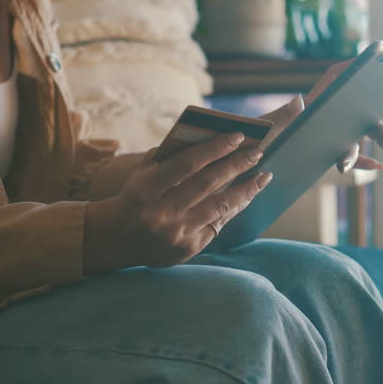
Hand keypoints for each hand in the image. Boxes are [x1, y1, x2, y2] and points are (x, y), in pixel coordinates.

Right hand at [82, 133, 272, 269]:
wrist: (118, 238)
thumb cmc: (137, 195)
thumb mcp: (143, 173)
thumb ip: (170, 156)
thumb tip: (210, 137)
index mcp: (146, 188)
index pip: (187, 164)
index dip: (215, 148)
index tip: (239, 136)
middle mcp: (161, 212)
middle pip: (208, 183)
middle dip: (236, 165)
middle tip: (258, 152)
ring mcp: (176, 232)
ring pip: (219, 206)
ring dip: (246, 189)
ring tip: (264, 176)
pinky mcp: (187, 248)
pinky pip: (218, 224)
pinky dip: (235, 208)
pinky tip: (248, 196)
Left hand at [258, 59, 382, 173]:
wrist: (246, 157)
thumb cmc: (254, 139)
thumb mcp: (267, 127)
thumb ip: (285, 115)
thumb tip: (301, 100)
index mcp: (311, 102)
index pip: (335, 78)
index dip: (352, 68)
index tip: (369, 64)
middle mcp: (323, 116)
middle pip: (356, 113)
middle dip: (375, 123)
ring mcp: (326, 135)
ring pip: (354, 137)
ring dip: (370, 143)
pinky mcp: (324, 152)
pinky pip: (347, 156)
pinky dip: (363, 161)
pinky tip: (378, 165)